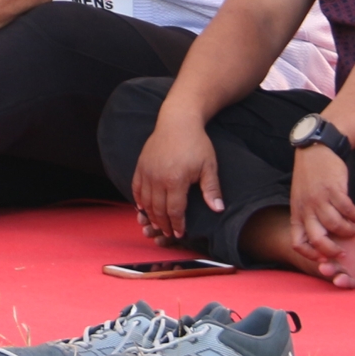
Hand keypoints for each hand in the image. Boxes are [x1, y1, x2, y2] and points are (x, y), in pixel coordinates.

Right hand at [129, 109, 220, 241]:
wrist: (178, 121)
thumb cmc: (196, 143)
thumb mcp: (209, 166)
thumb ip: (211, 189)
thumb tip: (218, 209)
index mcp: (175, 180)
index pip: (174, 210)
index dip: (177, 225)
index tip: (180, 234)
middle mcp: (158, 178)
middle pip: (158, 209)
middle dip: (163, 224)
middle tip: (169, 234)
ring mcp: (147, 171)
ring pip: (145, 201)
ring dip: (150, 216)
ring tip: (157, 225)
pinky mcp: (140, 165)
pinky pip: (136, 188)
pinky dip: (138, 200)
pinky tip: (142, 208)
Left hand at [288, 143, 354, 264]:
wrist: (313, 152)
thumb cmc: (309, 180)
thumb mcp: (300, 201)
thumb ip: (307, 218)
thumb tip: (317, 243)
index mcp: (297, 214)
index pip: (297, 243)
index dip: (310, 255)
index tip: (324, 258)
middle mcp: (306, 209)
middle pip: (317, 239)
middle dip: (332, 251)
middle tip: (343, 253)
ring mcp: (319, 198)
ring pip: (335, 224)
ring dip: (348, 231)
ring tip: (354, 230)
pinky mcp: (332, 189)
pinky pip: (346, 208)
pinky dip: (354, 216)